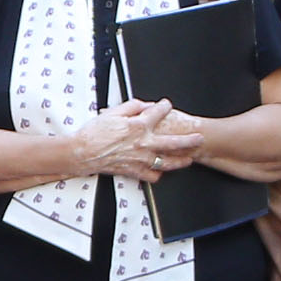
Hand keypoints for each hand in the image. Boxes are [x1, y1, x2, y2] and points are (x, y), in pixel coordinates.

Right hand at [74, 100, 203, 181]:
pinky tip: (161, 170)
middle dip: (189, 139)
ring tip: (189, 159)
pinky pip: (152, 176)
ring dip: (181, 161)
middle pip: (174, 141)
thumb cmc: (93, 133)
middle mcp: (143, 143)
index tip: (167, 105)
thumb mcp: (112, 112)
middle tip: (199, 137)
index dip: (165, 106)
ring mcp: (140, 159)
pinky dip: (158, 174)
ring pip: (167, 162)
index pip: (159, 112)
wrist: (82, 152)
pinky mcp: (134, 170)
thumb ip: (132, 107)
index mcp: (138, 125)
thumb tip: (144, 104)